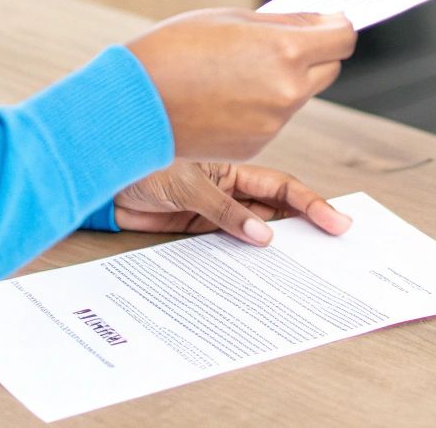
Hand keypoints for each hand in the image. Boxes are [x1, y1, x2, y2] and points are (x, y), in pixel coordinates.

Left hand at [112, 162, 351, 246]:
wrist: (99, 181)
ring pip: (255, 229)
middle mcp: (228, 188)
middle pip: (275, 209)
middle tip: (332, 246)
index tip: (336, 221)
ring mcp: (214, 209)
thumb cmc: (138, 164)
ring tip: (302, 264)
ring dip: (275, 245)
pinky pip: (228, 244)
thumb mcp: (185, 185)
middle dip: (304, 227)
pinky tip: (257, 271)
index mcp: (232, 167)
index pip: (281, 187)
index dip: (311, 204)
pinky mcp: (196, 228)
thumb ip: (223, 211)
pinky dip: (243, 257)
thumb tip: (261, 235)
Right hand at [127, 9, 355, 160]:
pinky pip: (273, 120)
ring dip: (283, 81)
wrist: (132, 103)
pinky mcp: (256, 146)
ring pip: (299, 95)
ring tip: (235, 72)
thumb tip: (325, 21)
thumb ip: (286, 22)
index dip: (337, 28)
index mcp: (285, 52)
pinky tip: (223, 98)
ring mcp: (273, 123)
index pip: (342, 39)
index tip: (329, 24)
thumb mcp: (232, 18)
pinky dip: (260, 108)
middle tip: (276, 45)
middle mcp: (287, 91)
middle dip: (313, 54)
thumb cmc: (174, 50)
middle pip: (329, 69)